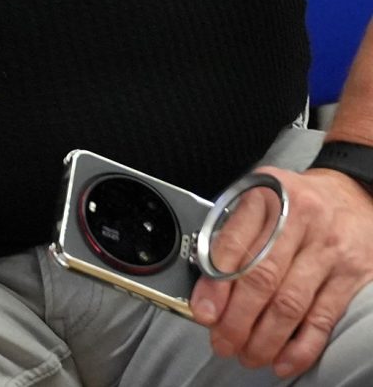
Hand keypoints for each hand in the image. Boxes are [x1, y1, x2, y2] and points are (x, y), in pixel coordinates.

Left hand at [189, 164, 372, 376]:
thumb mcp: (259, 199)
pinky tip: (283, 359)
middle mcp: (300, 221)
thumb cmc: (294, 203)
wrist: (352, 195)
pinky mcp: (352, 275)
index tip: (204, 312)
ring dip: (265, 338)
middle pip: (262, 279)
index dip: (215, 285)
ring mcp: (329, 250)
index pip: (234, 245)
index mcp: (267, 198)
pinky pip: (323, 317)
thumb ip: (231, 233)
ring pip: (291, 304)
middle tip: (222, 342)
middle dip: (237, 319)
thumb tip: (205, 286)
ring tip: (248, 354)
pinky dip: (302, 346)